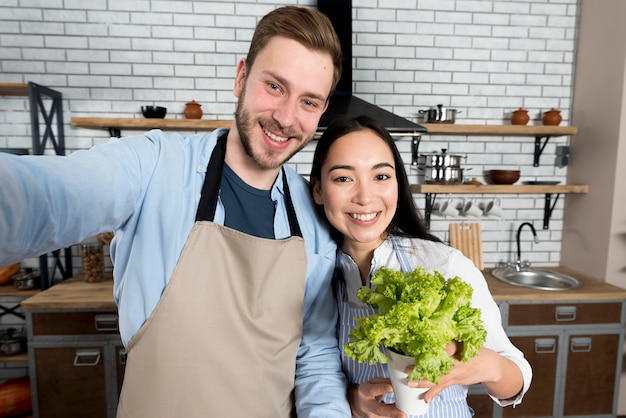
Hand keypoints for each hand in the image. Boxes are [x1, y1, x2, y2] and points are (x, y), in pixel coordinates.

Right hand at [348, 378, 406, 417]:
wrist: (362, 404)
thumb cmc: (369, 391)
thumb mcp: (373, 383)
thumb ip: (384, 382)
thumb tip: (398, 382)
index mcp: (364, 392)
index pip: (372, 390)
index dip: (381, 389)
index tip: (391, 388)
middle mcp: (367, 406)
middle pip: (379, 410)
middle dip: (391, 412)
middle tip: (403, 414)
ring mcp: (372, 415)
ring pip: (385, 417)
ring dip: (395, 416)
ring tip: (404, 415)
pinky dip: (395, 416)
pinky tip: (400, 414)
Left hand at [405, 343, 522, 402]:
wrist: (491, 366)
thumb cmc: (475, 351)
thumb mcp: (465, 340)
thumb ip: (449, 336)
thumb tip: (431, 326)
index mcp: (459, 348)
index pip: (444, 346)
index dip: (430, 346)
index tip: (416, 344)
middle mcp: (457, 361)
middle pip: (438, 364)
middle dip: (422, 367)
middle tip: (407, 369)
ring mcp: (456, 373)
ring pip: (438, 378)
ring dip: (424, 382)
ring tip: (411, 382)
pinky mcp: (455, 380)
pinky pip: (443, 387)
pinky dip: (434, 392)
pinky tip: (426, 398)